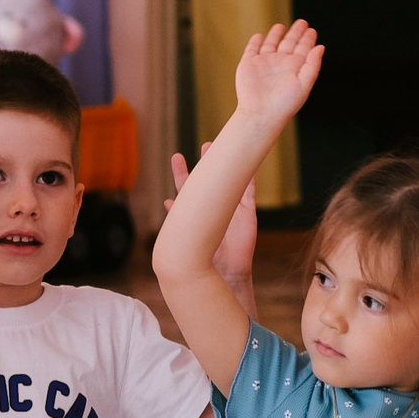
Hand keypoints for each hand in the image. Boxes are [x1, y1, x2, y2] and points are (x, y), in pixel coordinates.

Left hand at [169, 149, 256, 295]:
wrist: (222, 273)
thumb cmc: (203, 258)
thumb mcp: (187, 233)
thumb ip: (180, 217)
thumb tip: (167, 201)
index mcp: (198, 212)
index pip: (188, 188)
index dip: (182, 173)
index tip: (176, 157)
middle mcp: (215, 207)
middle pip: (211, 179)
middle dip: (208, 161)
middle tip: (207, 144)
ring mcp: (232, 208)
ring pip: (230, 181)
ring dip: (228, 165)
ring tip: (224, 148)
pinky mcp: (248, 214)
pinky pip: (250, 192)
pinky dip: (250, 178)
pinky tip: (251, 164)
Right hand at [233, 21, 323, 130]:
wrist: (260, 113)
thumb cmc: (284, 104)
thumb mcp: (304, 84)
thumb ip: (312, 65)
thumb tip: (320, 48)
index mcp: (294, 68)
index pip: (303, 49)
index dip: (307, 39)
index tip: (311, 30)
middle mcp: (280, 64)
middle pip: (289, 44)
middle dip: (295, 33)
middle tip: (302, 22)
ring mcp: (264, 63)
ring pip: (271, 44)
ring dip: (276, 35)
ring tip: (280, 26)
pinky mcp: (248, 64)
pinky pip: (252, 49)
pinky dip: (255, 42)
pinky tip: (259, 36)